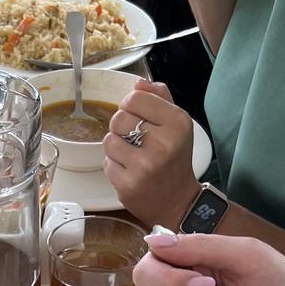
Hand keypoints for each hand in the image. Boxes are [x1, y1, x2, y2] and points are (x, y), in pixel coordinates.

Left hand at [102, 78, 199, 226]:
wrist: (178, 202)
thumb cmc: (175, 159)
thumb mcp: (176, 123)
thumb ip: (159, 98)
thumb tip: (138, 82)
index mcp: (177, 122)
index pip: (135, 98)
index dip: (130, 105)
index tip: (136, 115)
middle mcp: (163, 143)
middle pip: (118, 117)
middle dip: (122, 127)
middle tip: (135, 139)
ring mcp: (145, 165)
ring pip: (109, 140)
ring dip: (116, 147)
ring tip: (132, 156)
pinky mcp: (129, 184)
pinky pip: (106, 163)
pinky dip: (114, 166)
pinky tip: (130, 171)